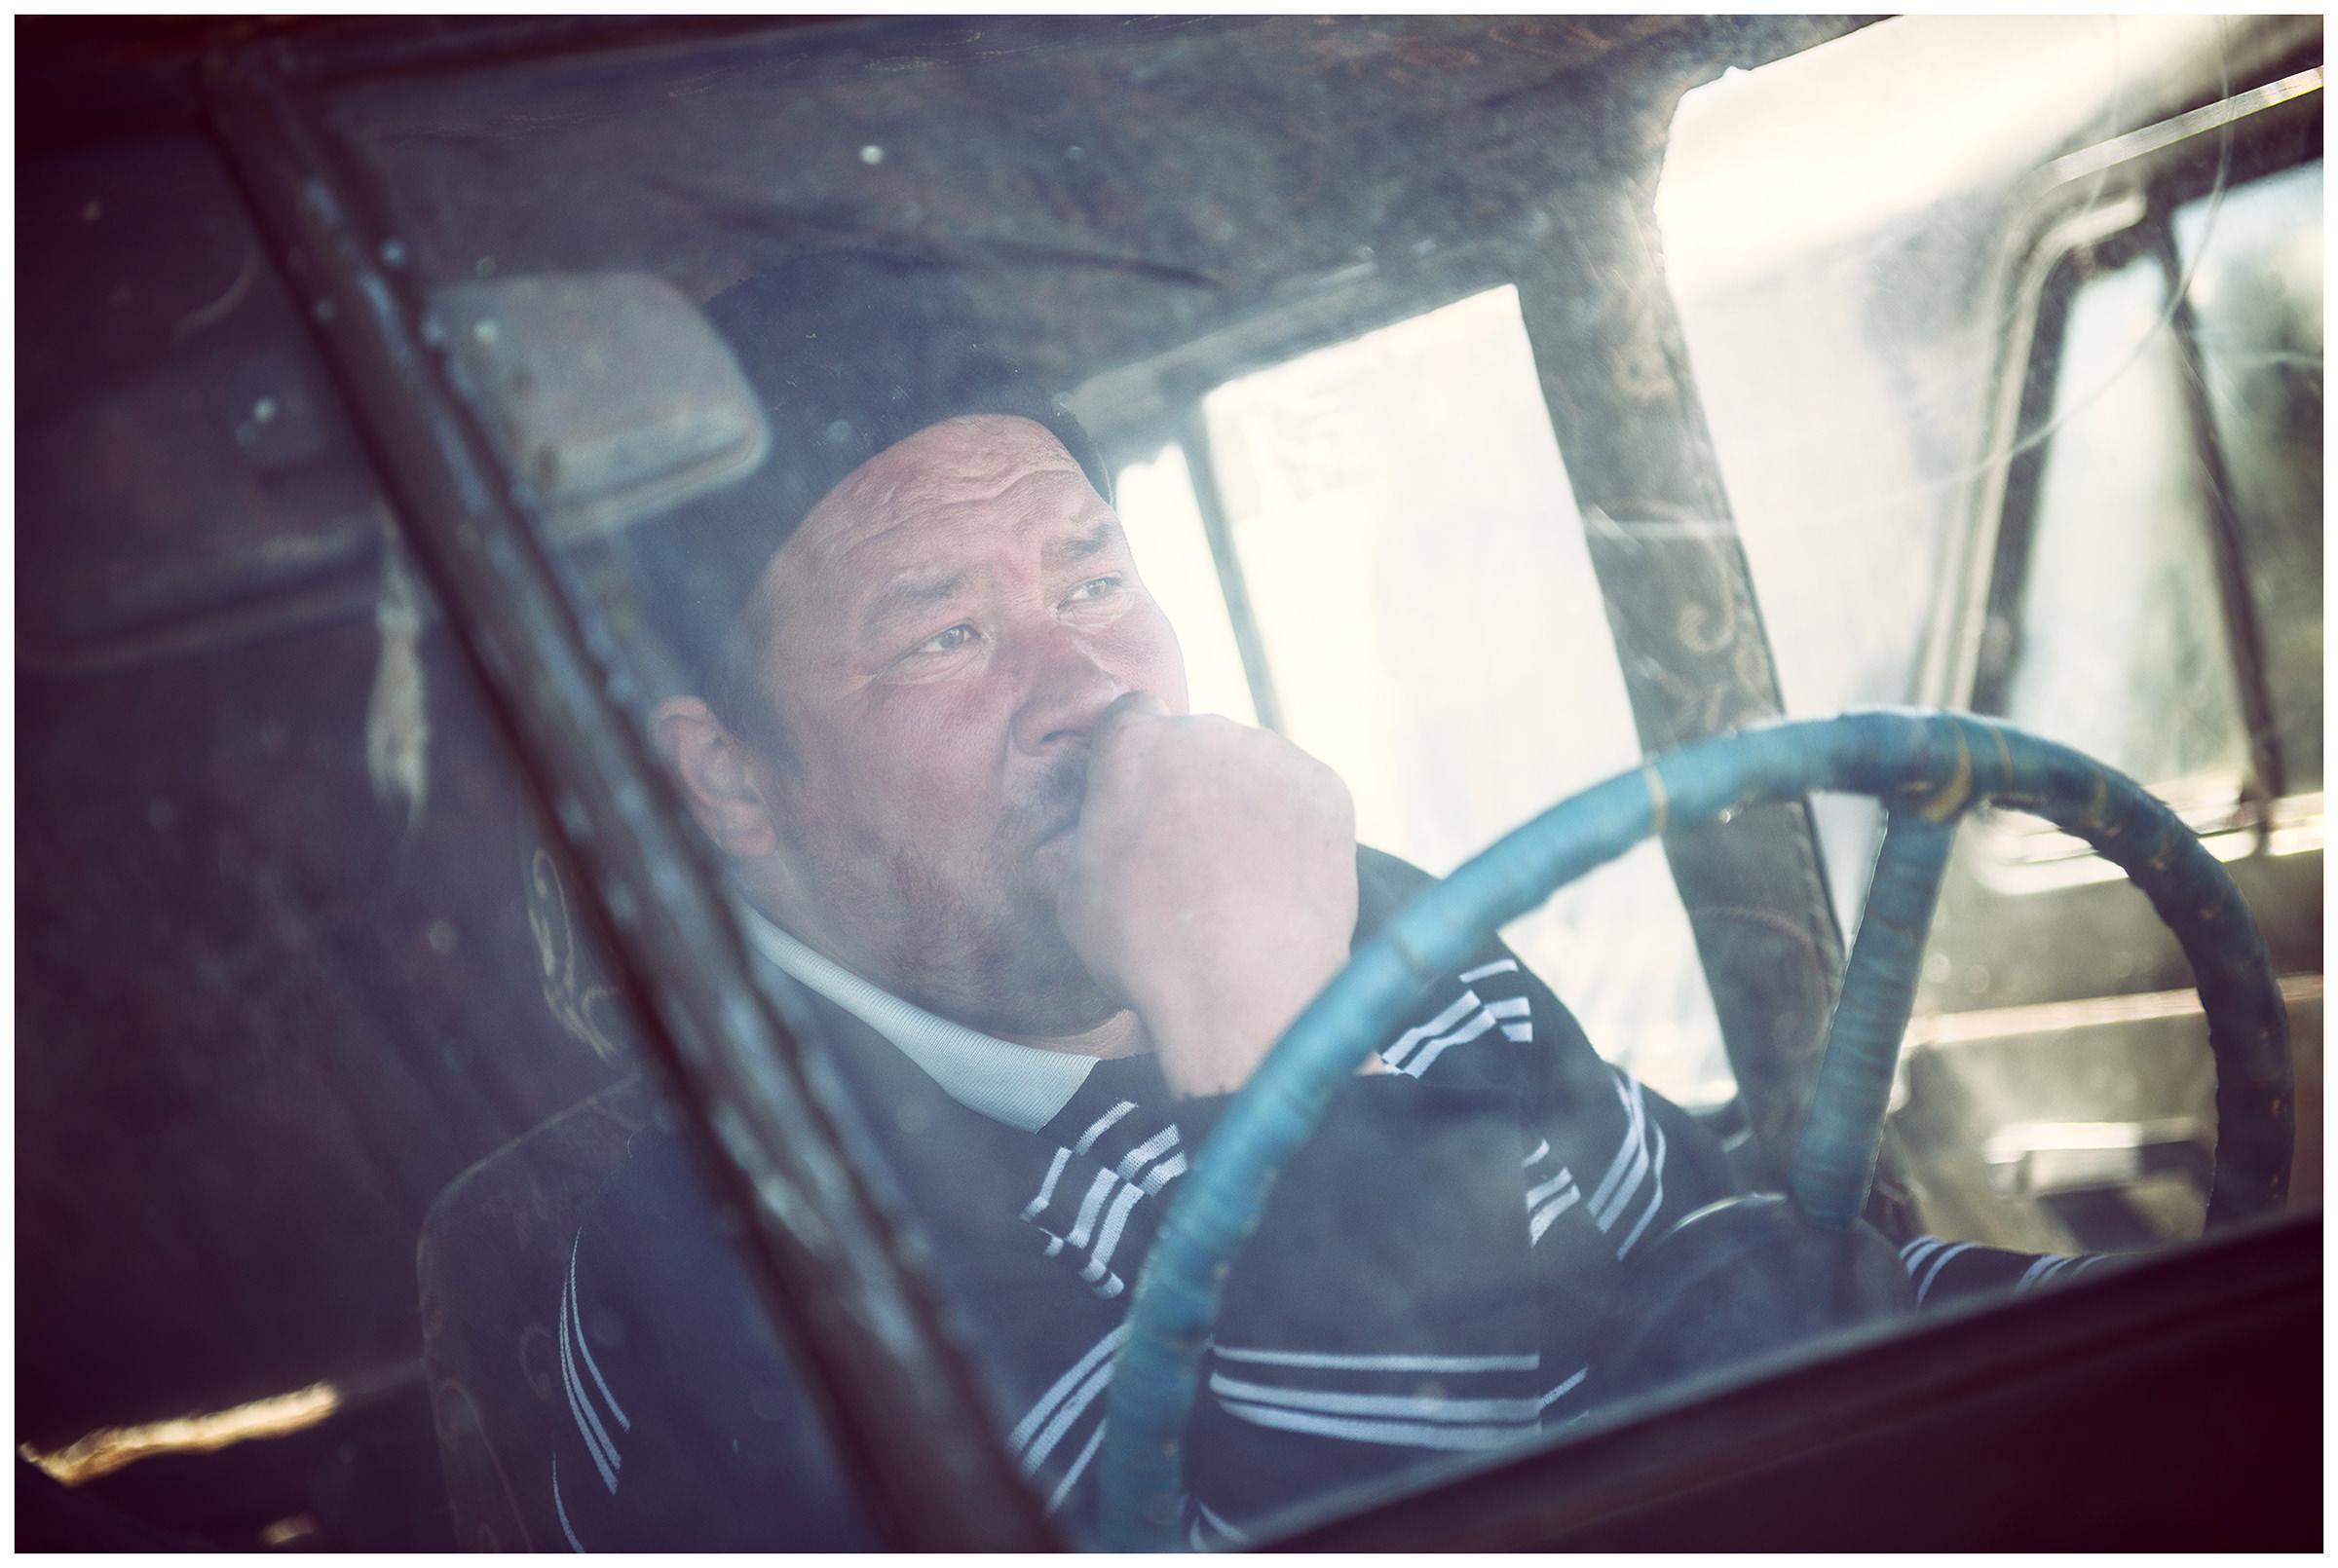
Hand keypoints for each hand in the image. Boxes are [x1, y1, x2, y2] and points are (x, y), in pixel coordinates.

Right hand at [1057, 692, 1357, 1096]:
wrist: (1243, 990)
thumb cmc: (1146, 949)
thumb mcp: (1075, 898)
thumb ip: (1085, 842)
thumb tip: (1088, 838)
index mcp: (1132, 745)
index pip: (1131, 716)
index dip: (1134, 760)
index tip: (1141, 799)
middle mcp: (1206, 731)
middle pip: (1196, 744)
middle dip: (1192, 786)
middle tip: (1194, 858)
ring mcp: (1272, 755)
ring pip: (1252, 769)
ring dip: (1244, 806)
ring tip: (1240, 881)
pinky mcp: (1325, 787)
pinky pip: (1301, 795)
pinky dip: (1293, 829)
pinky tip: (1279, 882)